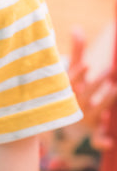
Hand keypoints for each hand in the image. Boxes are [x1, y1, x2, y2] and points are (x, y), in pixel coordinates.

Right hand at [68, 26, 116, 151]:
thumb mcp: (71, 73)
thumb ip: (76, 52)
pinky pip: (96, 139)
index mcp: (68, 90)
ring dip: (103, 102)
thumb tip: (77, 29)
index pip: (71, 81)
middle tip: (108, 71)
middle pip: (86, 93)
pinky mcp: (92, 133)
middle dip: (96, 83)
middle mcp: (75, 104)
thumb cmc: (70, 93)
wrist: (60, 127)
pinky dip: (101, 142)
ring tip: (113, 88)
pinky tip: (109, 142)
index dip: (78, 74)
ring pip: (94, 111)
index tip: (87, 64)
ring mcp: (84, 119)